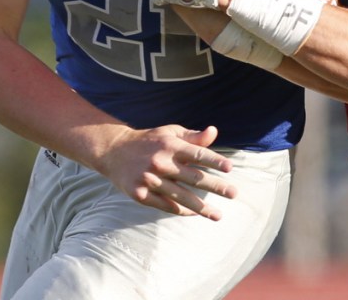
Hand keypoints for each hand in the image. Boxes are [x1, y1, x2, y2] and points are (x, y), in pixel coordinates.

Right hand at [101, 124, 235, 219]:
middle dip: (215, 186)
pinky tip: (196, 213)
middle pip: (193, 178)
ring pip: (181, 197)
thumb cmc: (149, 141)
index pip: (196, 154)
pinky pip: (165, 206)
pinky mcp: (140, 194)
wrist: (113, 151)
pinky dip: (182, 211)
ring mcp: (149, 180)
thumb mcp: (170, 133)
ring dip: (202, 207)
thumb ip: (193, 137)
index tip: (229, 168)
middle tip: (234, 193)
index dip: (213, 161)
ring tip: (218, 215)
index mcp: (169, 145)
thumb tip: (214, 131)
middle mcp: (160, 163)